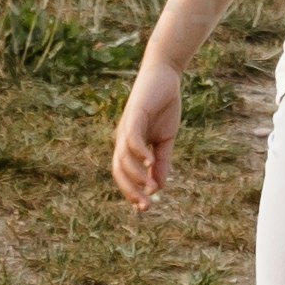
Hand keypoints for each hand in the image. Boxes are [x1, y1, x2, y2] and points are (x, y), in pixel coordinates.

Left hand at [113, 65, 182, 207]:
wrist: (165, 76)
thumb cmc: (163, 106)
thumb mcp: (165, 139)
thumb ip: (161, 162)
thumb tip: (159, 187)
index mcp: (129, 145)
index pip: (124, 174)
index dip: (132, 191)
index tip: (145, 208)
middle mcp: (123, 139)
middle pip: (119, 170)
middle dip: (131, 190)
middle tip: (146, 207)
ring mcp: (127, 127)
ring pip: (123, 158)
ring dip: (136, 176)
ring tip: (151, 189)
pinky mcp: (134, 115)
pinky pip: (132, 138)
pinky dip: (139, 153)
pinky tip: (150, 162)